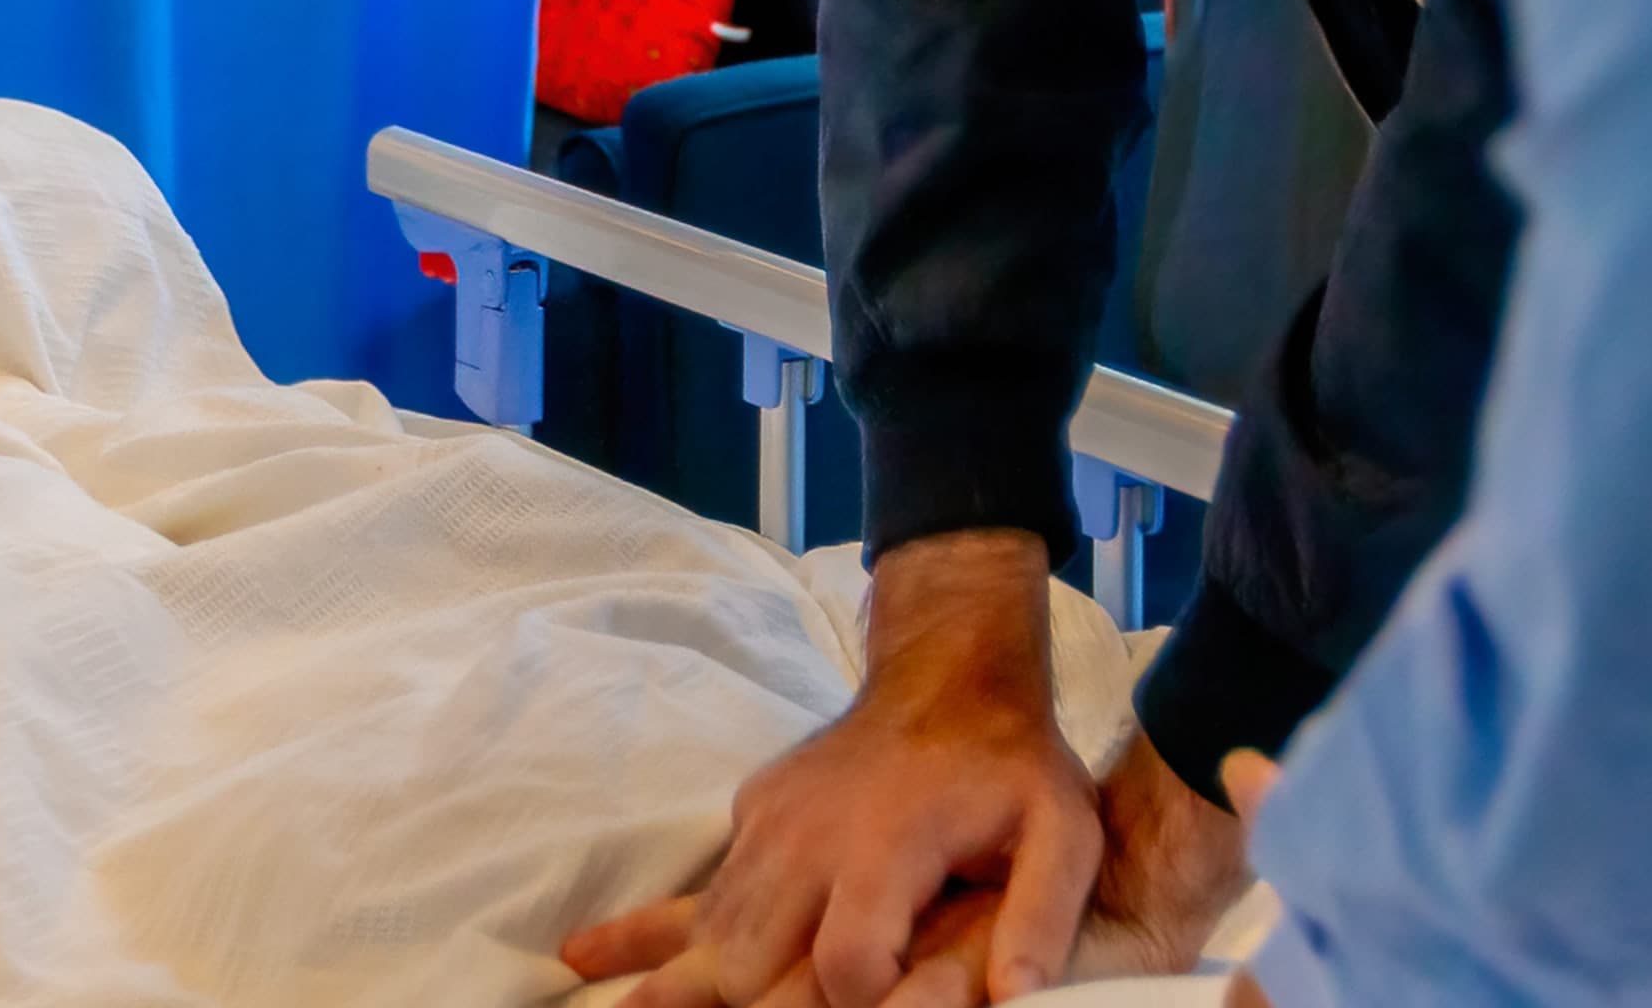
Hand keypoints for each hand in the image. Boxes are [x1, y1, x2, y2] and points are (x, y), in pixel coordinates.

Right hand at [560, 531, 1101, 1007]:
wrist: (947, 676)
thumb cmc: (1013, 766)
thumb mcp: (1062, 834)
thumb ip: (1041, 919)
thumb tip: (1016, 1004)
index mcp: (881, 848)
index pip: (846, 970)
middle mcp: (809, 839)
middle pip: (754, 961)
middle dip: (746, 1007)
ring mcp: (771, 824)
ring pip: (711, 926)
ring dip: (669, 980)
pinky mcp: (754, 813)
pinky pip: (703, 890)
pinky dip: (651, 931)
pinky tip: (589, 953)